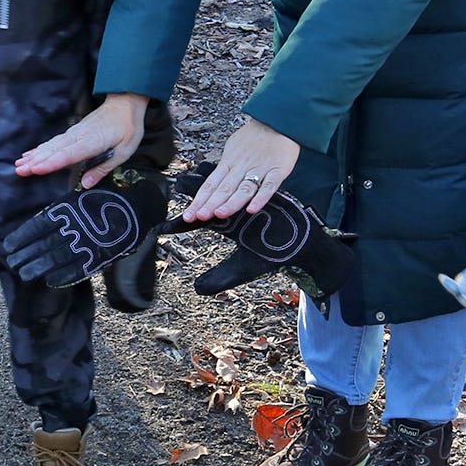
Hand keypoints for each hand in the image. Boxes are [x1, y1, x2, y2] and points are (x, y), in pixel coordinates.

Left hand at [4, 170, 169, 288]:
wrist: (136, 208)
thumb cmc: (102, 200)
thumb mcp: (78, 197)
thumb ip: (59, 212)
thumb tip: (37, 226)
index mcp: (68, 209)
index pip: (38, 226)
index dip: (22, 238)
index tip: (8, 246)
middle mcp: (75, 227)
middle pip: (44, 245)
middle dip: (25, 255)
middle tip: (12, 263)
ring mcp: (87, 243)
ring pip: (57, 259)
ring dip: (38, 267)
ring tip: (24, 273)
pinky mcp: (100, 256)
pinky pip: (78, 269)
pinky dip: (63, 276)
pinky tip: (50, 280)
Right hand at [16, 93, 149, 187]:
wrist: (124, 103)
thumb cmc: (127, 127)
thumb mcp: (124, 151)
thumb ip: (103, 168)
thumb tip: (86, 184)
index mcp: (92, 142)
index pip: (69, 154)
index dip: (52, 163)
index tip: (37, 169)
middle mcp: (78, 137)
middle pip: (54, 150)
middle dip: (36, 161)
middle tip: (20, 170)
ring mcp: (73, 133)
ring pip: (51, 146)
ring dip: (34, 155)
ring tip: (19, 164)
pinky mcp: (72, 132)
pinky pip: (53, 142)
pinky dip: (40, 148)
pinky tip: (30, 154)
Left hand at [168, 167, 353, 302]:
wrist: (303, 247)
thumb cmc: (272, 256)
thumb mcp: (242, 270)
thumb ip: (220, 278)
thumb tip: (196, 289)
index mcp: (228, 225)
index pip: (201, 220)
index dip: (182, 224)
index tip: (163, 227)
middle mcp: (238, 211)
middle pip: (213, 199)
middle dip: (196, 194)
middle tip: (177, 185)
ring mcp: (255, 203)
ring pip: (232, 191)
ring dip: (218, 187)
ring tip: (199, 176)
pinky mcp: (273, 200)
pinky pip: (261, 195)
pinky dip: (253, 197)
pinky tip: (244, 198)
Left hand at [178, 118, 300, 220]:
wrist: (278, 120)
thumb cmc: (255, 136)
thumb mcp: (233, 148)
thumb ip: (225, 167)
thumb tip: (213, 184)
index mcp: (229, 162)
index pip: (211, 184)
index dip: (200, 200)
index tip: (189, 215)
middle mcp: (242, 167)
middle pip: (224, 188)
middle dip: (211, 204)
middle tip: (200, 216)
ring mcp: (260, 169)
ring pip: (244, 188)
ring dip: (232, 202)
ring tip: (220, 214)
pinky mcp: (278, 170)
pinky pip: (269, 186)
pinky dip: (260, 198)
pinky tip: (252, 209)